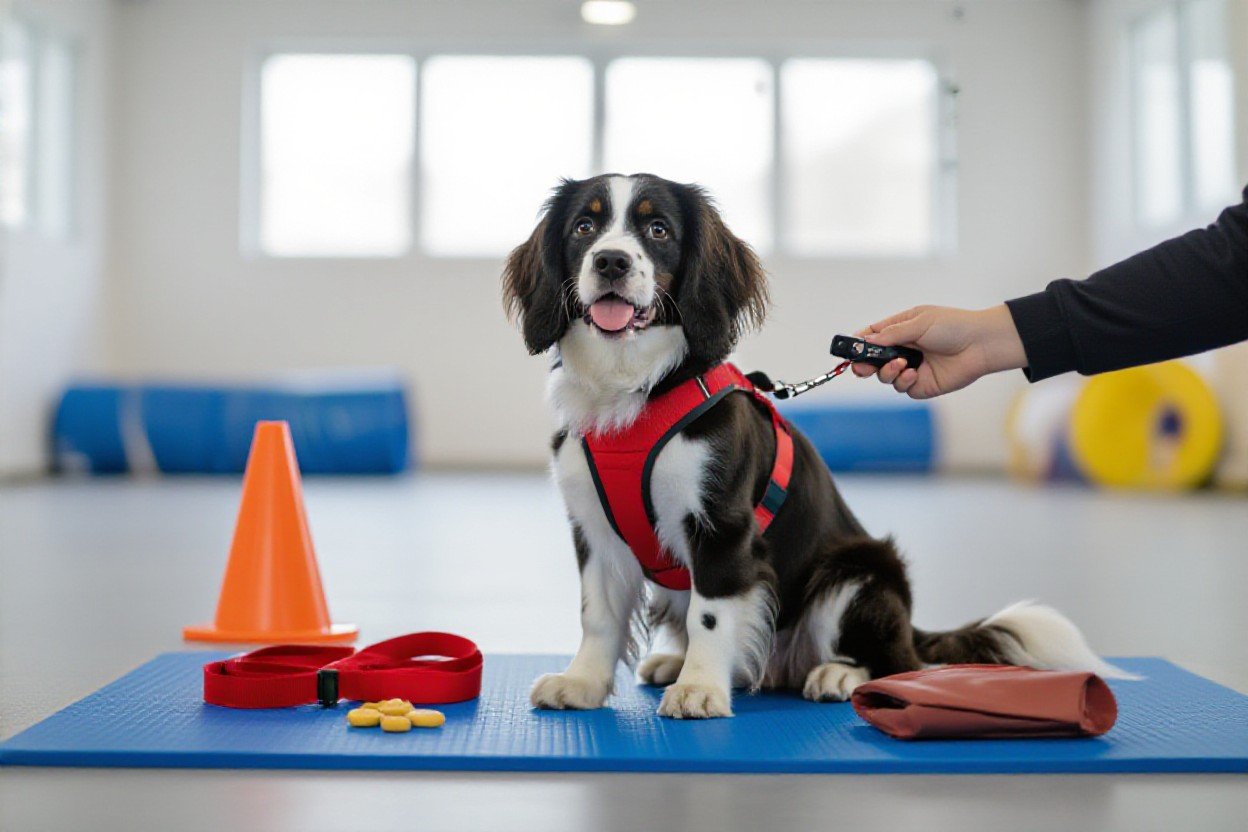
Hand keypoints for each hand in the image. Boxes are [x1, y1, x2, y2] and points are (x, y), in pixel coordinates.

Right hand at [852, 304, 1026, 398]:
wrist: (980, 345)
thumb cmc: (953, 326)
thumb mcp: (919, 322)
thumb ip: (891, 333)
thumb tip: (866, 340)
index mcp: (900, 330)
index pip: (871, 337)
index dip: (858, 344)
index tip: (848, 350)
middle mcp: (902, 350)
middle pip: (871, 361)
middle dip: (863, 365)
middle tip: (861, 368)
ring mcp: (910, 368)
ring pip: (884, 376)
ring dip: (887, 372)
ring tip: (902, 364)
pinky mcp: (920, 385)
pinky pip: (901, 388)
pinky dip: (904, 381)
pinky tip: (915, 373)